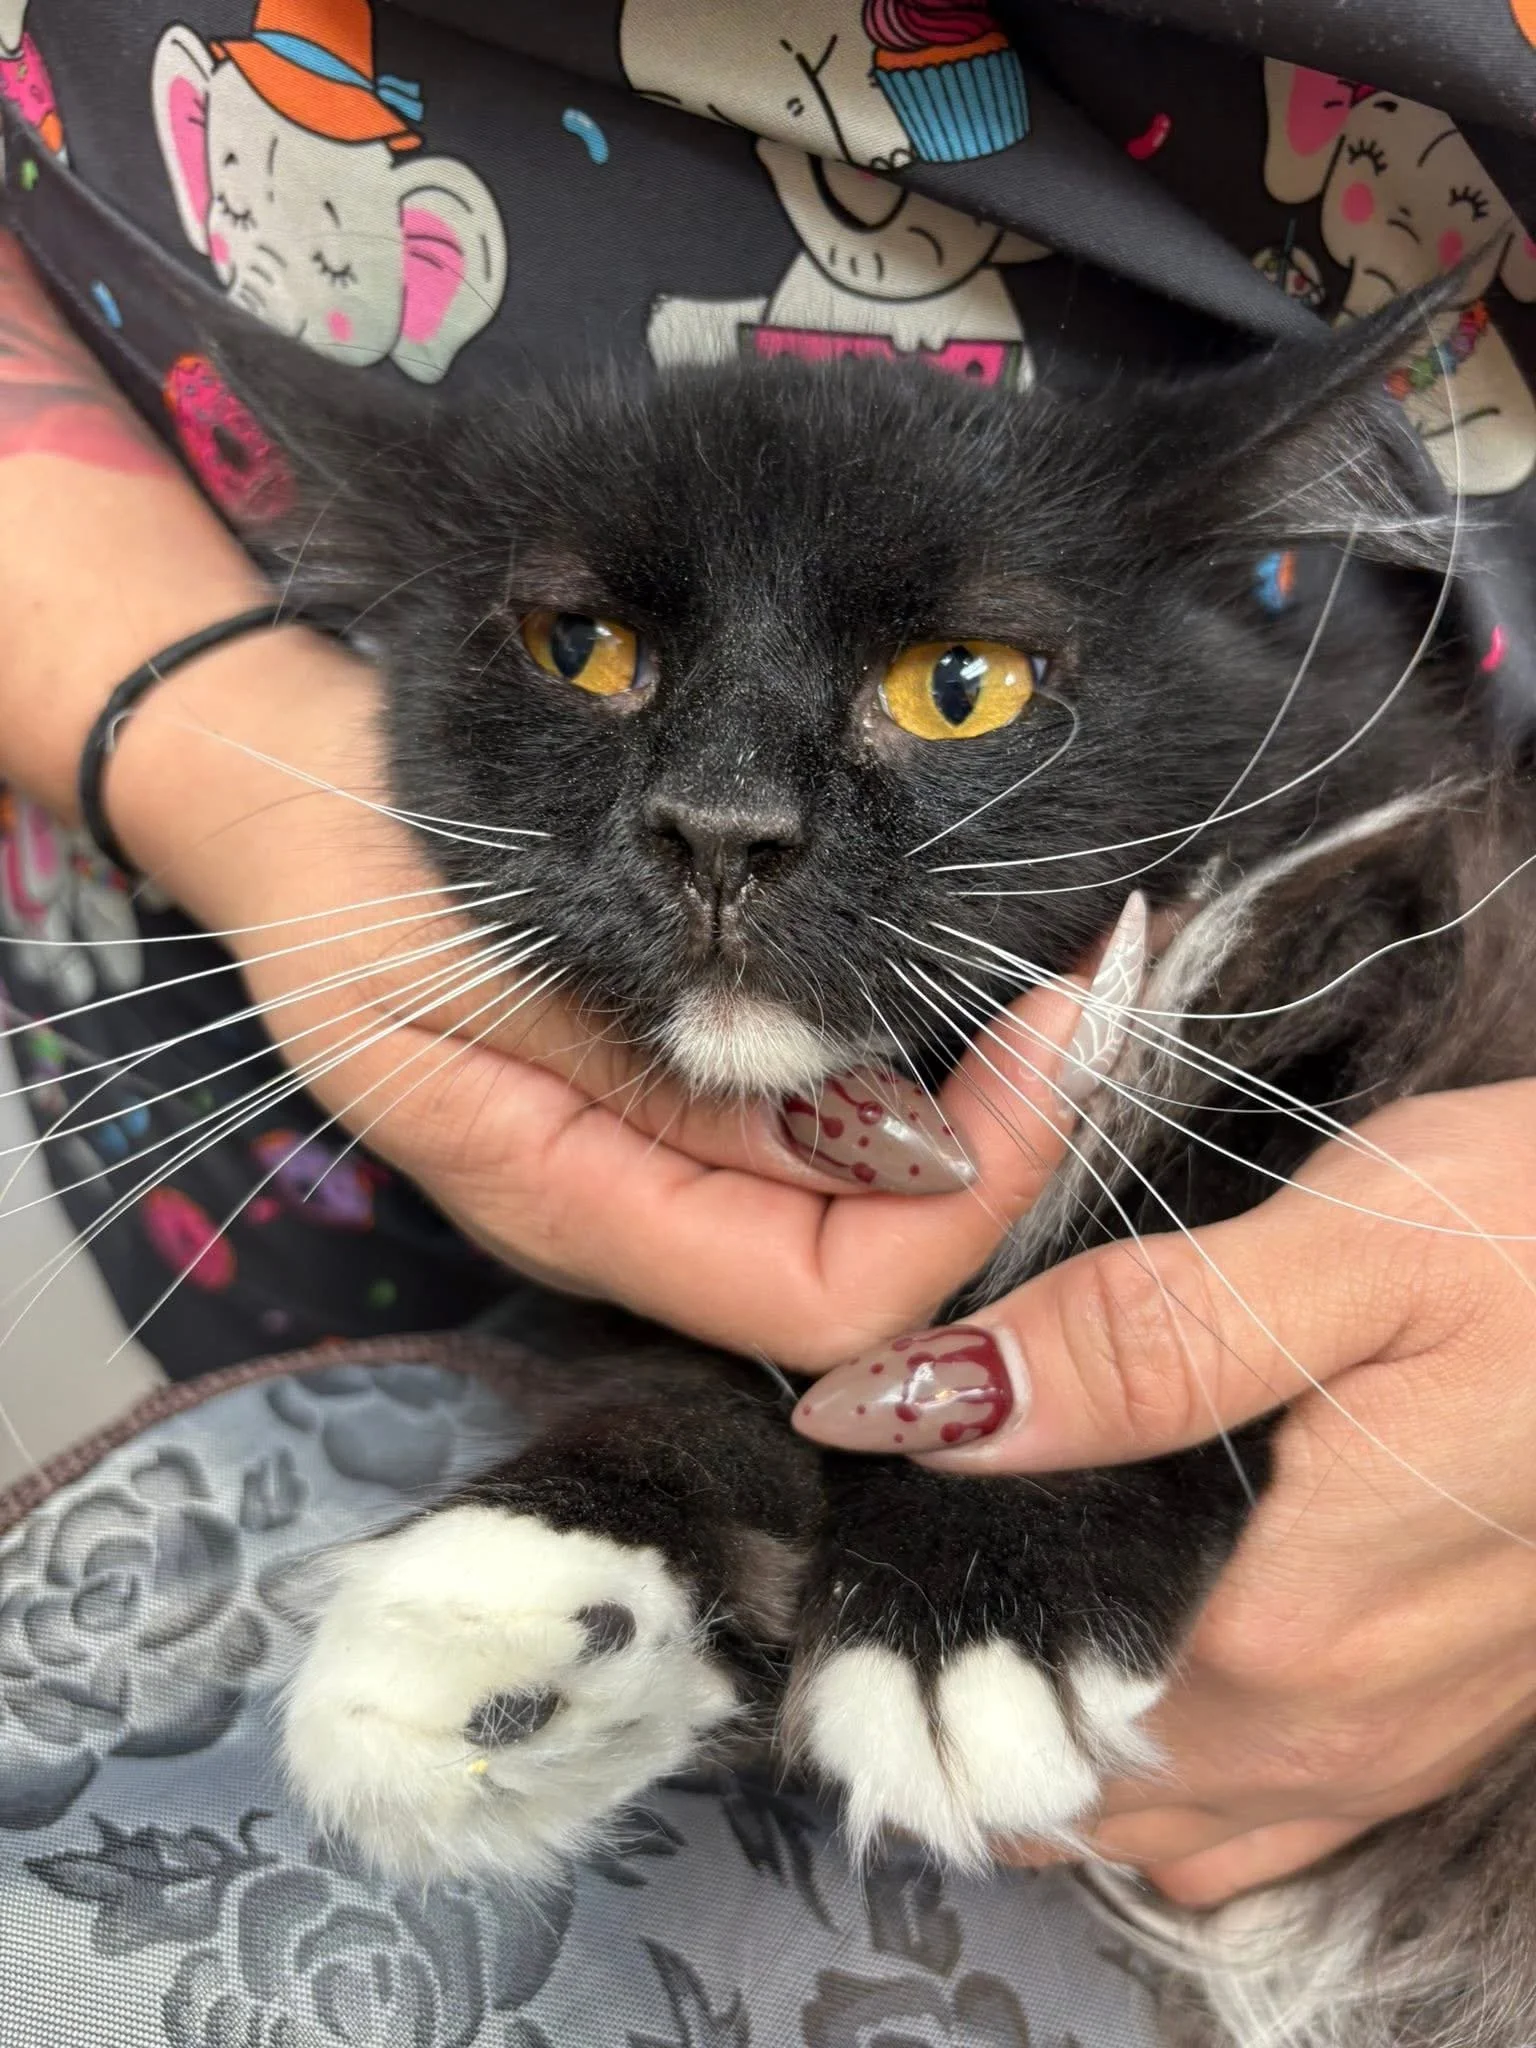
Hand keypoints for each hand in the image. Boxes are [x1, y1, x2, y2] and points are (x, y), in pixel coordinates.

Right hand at [107, 634, 1111, 1364]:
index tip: (1063, 1026)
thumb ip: (674, 1068)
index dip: (971, 1196)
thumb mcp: (492, 962)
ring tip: (1078, 976)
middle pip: (876, 1280)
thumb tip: (894, 1145)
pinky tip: (980, 992)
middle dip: (1015, 1149)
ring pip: (868, 1219)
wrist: (284, 811)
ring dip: (992, 1114)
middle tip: (1106, 984)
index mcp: (573, 1211)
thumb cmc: (359, 875)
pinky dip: (923, 1081)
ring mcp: (659, 1178)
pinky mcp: (676, 1116)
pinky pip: (829, 1147)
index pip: (828, 1300)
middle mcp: (636, 1227)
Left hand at [793, 1083, 1535, 1900]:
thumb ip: (1137, 1345)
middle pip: (1059, 1767)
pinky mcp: (1429, 1726)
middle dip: (962, 1671)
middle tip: (919, 1521)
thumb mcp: (1352, 1254)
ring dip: (1049, 1729)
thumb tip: (920, 1405)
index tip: (871, 1496)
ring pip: (1143, 1814)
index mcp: (1273, 1632)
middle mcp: (1322, 1733)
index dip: (910, 1603)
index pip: (1008, 1688)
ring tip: (1002, 1578)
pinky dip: (1156, 1772)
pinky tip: (1127, 1662)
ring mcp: (1384, 1749)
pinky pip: (1243, 1820)